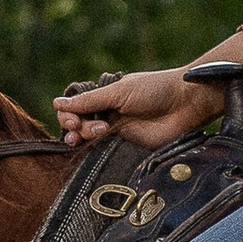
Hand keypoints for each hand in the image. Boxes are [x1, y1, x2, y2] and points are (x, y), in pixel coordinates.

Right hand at [53, 65, 223, 152]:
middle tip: (81, 128)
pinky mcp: (129, 146)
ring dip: (84, 136)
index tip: (72, 119)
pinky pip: (105, 151)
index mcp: (105, 95)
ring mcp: (118, 129)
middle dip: (75, 126)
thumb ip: (89, 101)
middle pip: (78, 123)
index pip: (75, 106)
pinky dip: (95, 150)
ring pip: (89, 137)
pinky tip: (92, 147)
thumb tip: (56, 103)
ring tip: (96, 132)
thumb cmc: (155, 90)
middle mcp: (108, 112)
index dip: (68, 114)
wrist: (186, 104)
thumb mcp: (119, 92)